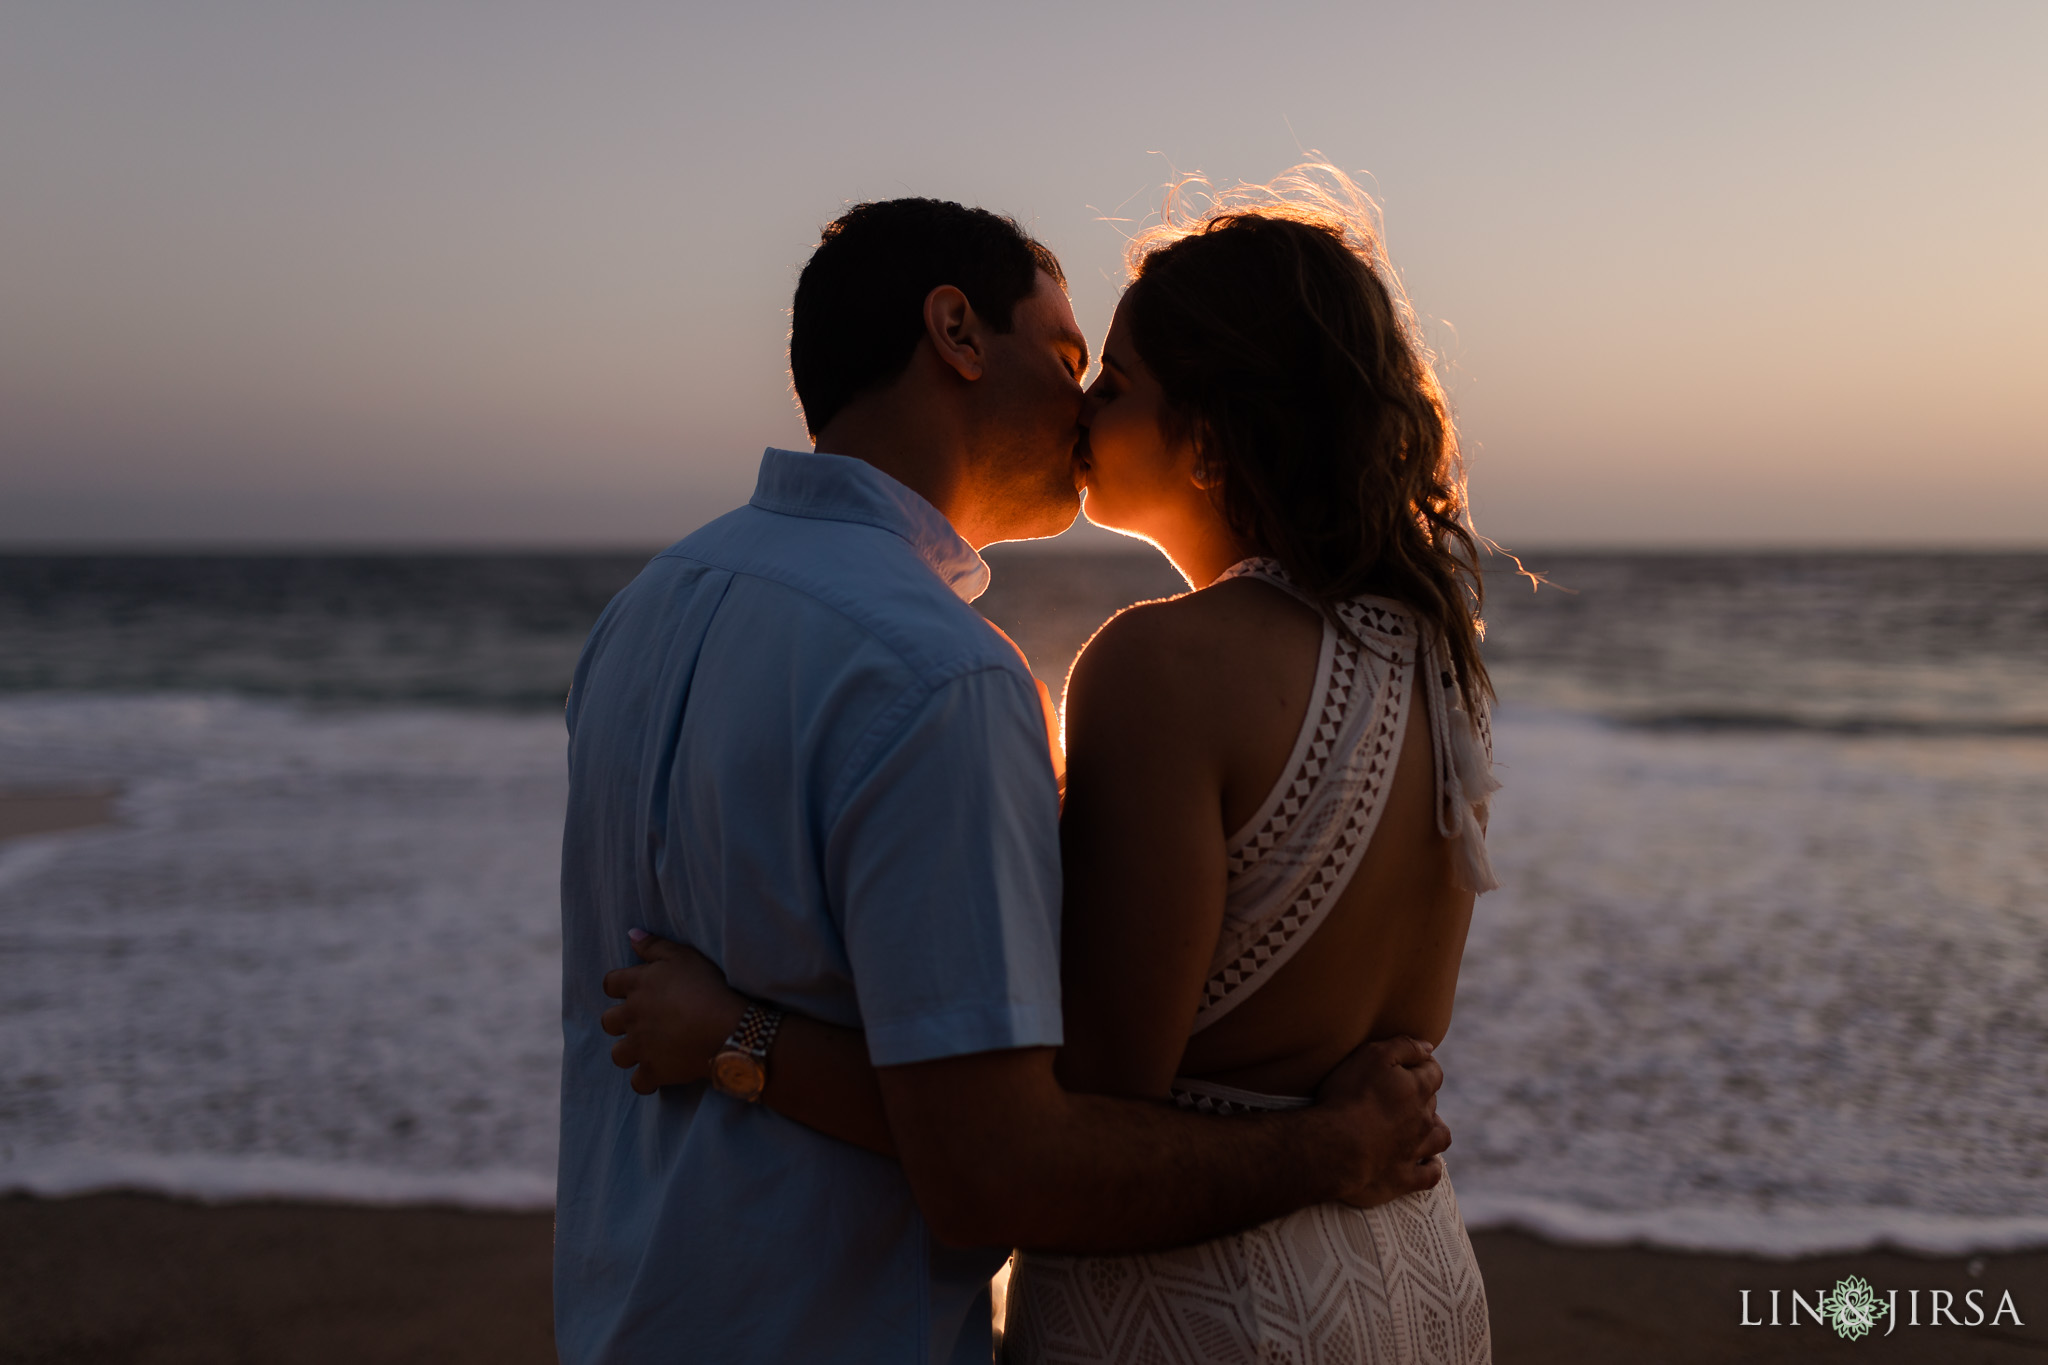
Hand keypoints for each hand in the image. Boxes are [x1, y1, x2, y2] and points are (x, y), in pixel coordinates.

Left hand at [600, 932, 747, 1094]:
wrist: (727, 1029)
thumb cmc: (708, 986)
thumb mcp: (683, 956)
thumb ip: (653, 945)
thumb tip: (630, 935)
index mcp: (637, 986)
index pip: (610, 984)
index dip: (619, 988)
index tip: (633, 991)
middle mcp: (632, 1016)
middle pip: (609, 1021)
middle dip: (621, 1022)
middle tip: (644, 1021)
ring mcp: (640, 1047)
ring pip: (618, 1054)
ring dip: (630, 1052)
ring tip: (649, 1049)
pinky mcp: (654, 1072)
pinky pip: (639, 1083)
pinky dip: (646, 1081)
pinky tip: (659, 1075)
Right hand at [1314, 1035, 1451, 1207]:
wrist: (1336, 1147)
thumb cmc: (1349, 1097)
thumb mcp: (1372, 1056)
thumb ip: (1404, 1047)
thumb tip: (1429, 1047)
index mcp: (1417, 1089)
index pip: (1433, 1071)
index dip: (1423, 1064)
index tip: (1409, 1063)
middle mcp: (1423, 1120)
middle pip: (1431, 1103)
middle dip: (1421, 1096)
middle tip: (1399, 1094)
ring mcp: (1415, 1151)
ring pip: (1439, 1138)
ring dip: (1434, 1130)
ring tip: (1421, 1127)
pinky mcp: (1404, 1178)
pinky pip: (1429, 1175)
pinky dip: (1431, 1167)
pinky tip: (1426, 1162)